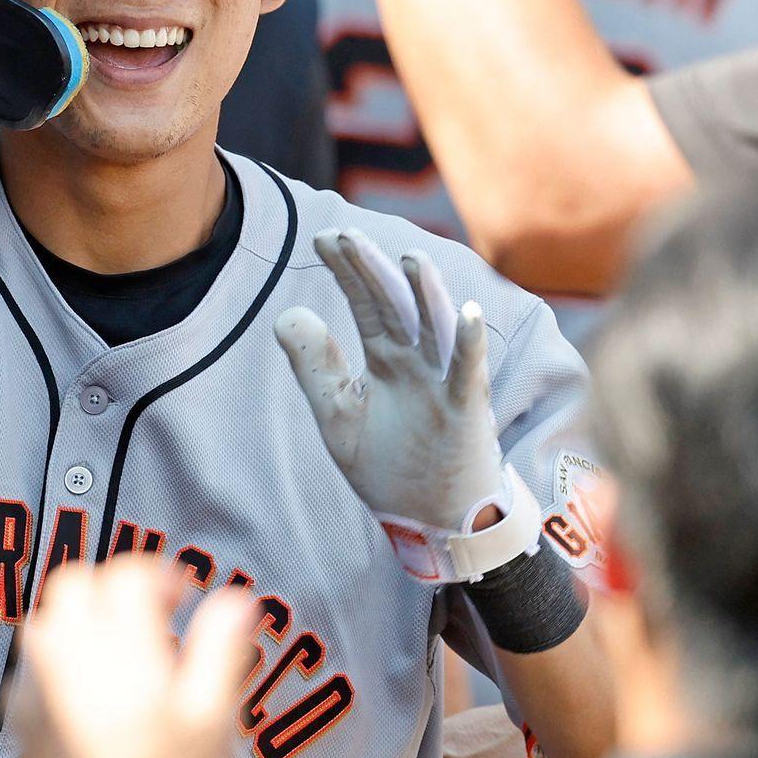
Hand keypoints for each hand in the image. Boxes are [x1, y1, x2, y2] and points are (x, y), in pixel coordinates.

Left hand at [14, 558, 256, 757]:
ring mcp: (38, 676)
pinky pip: (31, 659)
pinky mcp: (21, 707)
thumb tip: (238, 601)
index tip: (183, 594)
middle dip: (112, 586)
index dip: (160, 574)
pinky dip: (55, 655)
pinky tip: (81, 684)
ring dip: (79, 616)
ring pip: (48, 616)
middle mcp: (71, 647)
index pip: (129, 575)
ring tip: (113, 644)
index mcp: (120, 642)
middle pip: (77, 583)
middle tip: (146, 613)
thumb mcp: (206, 721)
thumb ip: (220, 651)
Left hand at [276, 229, 503, 533]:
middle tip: (346, 234)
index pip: (366, 305)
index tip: (322, 238)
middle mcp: (417, 365)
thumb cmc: (391, 469)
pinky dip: (471, 345)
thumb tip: (287, 313)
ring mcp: (443, 387)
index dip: (347, 272)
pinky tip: (468, 311)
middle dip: (372, 272)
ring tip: (410, 257)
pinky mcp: (465, 416)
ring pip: (435, 332)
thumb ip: (315, 369)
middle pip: (395, 308)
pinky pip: (469, 377)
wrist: (434, 523)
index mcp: (387, 362)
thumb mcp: (339, 417)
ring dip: (426, 295)